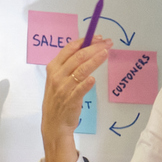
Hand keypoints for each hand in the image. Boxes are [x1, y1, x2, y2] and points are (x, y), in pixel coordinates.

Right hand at [40, 37, 110, 161]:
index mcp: (53, 68)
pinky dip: (87, 83)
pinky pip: (80, 89)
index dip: (84, 41)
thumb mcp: (57, 80)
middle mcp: (57, 76)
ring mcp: (64, 88)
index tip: (97, 37)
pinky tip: (94, 78)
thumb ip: (68, 66)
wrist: (54, 124)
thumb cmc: (58, 100)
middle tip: (108, 43)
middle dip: (94, 47)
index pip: (69, 49)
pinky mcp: (71, 100)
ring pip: (81, 70)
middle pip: (78, 57)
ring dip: (95, 60)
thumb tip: (86, 51)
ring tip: (106, 53)